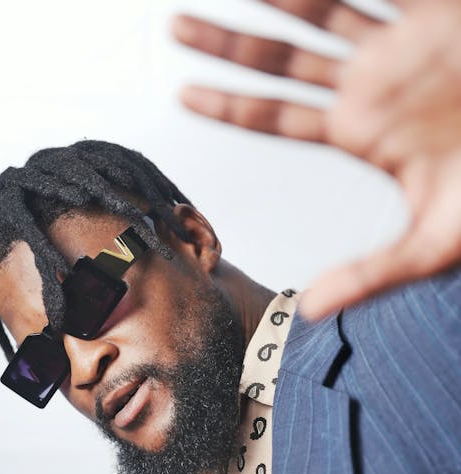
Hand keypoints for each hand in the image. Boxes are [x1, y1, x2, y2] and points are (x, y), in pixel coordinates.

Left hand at [172, 1, 460, 318]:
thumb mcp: (431, 244)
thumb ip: (371, 272)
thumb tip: (311, 309)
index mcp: (361, 133)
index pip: (279, 117)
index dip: (231, 104)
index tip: (184, 94)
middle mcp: (370, 86)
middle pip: (282, 61)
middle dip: (229, 43)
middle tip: (175, 27)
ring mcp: (401, 45)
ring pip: (320, 12)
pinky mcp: (438, 9)